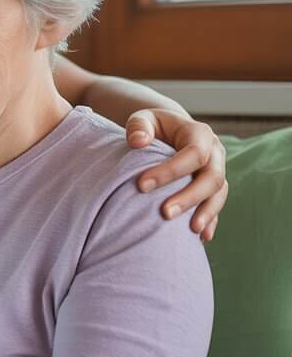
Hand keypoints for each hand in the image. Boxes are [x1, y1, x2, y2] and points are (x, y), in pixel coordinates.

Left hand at [125, 109, 227, 241]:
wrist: (169, 131)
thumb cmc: (152, 126)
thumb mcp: (144, 119)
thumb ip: (139, 127)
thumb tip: (137, 142)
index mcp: (199, 133)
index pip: (193, 153)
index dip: (170, 170)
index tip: (142, 185)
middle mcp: (214, 153)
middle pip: (212, 177)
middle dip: (189, 197)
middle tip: (165, 213)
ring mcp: (216, 171)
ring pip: (219, 194)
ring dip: (206, 213)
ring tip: (190, 231)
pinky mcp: (213, 188)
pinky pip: (216, 205)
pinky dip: (211, 221)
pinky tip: (201, 237)